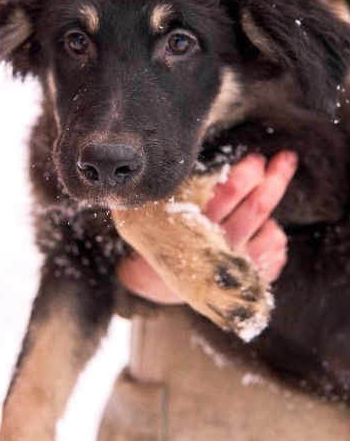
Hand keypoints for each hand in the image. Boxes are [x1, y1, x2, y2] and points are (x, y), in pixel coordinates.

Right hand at [116, 151, 297, 303]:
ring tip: (258, 205)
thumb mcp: (172, 208)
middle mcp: (217, 246)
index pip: (230, 190)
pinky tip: (259, 232)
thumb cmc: (168, 232)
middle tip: (285, 160)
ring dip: (271, 213)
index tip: (257, 159)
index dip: (249, 171)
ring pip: (272, 232)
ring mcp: (234, 266)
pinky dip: (273, 236)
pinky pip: (276, 254)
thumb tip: (238, 164)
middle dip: (276, 179)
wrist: (155, 281)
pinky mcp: (247, 282)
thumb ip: (196, 188)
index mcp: (194, 223)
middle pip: (258, 207)